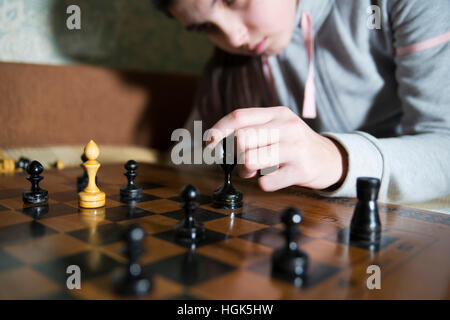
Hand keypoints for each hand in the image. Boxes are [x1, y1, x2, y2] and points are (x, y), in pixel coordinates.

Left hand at [206, 107, 347, 190]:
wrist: (330, 159)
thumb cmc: (295, 145)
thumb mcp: (278, 128)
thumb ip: (252, 129)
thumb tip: (217, 141)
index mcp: (277, 114)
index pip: (239, 116)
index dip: (219, 130)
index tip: (209, 143)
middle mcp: (287, 127)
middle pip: (242, 138)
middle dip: (235, 155)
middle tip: (241, 163)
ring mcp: (295, 148)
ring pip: (251, 160)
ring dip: (246, 171)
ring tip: (254, 171)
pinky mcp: (301, 170)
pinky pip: (266, 182)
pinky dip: (263, 184)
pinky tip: (272, 178)